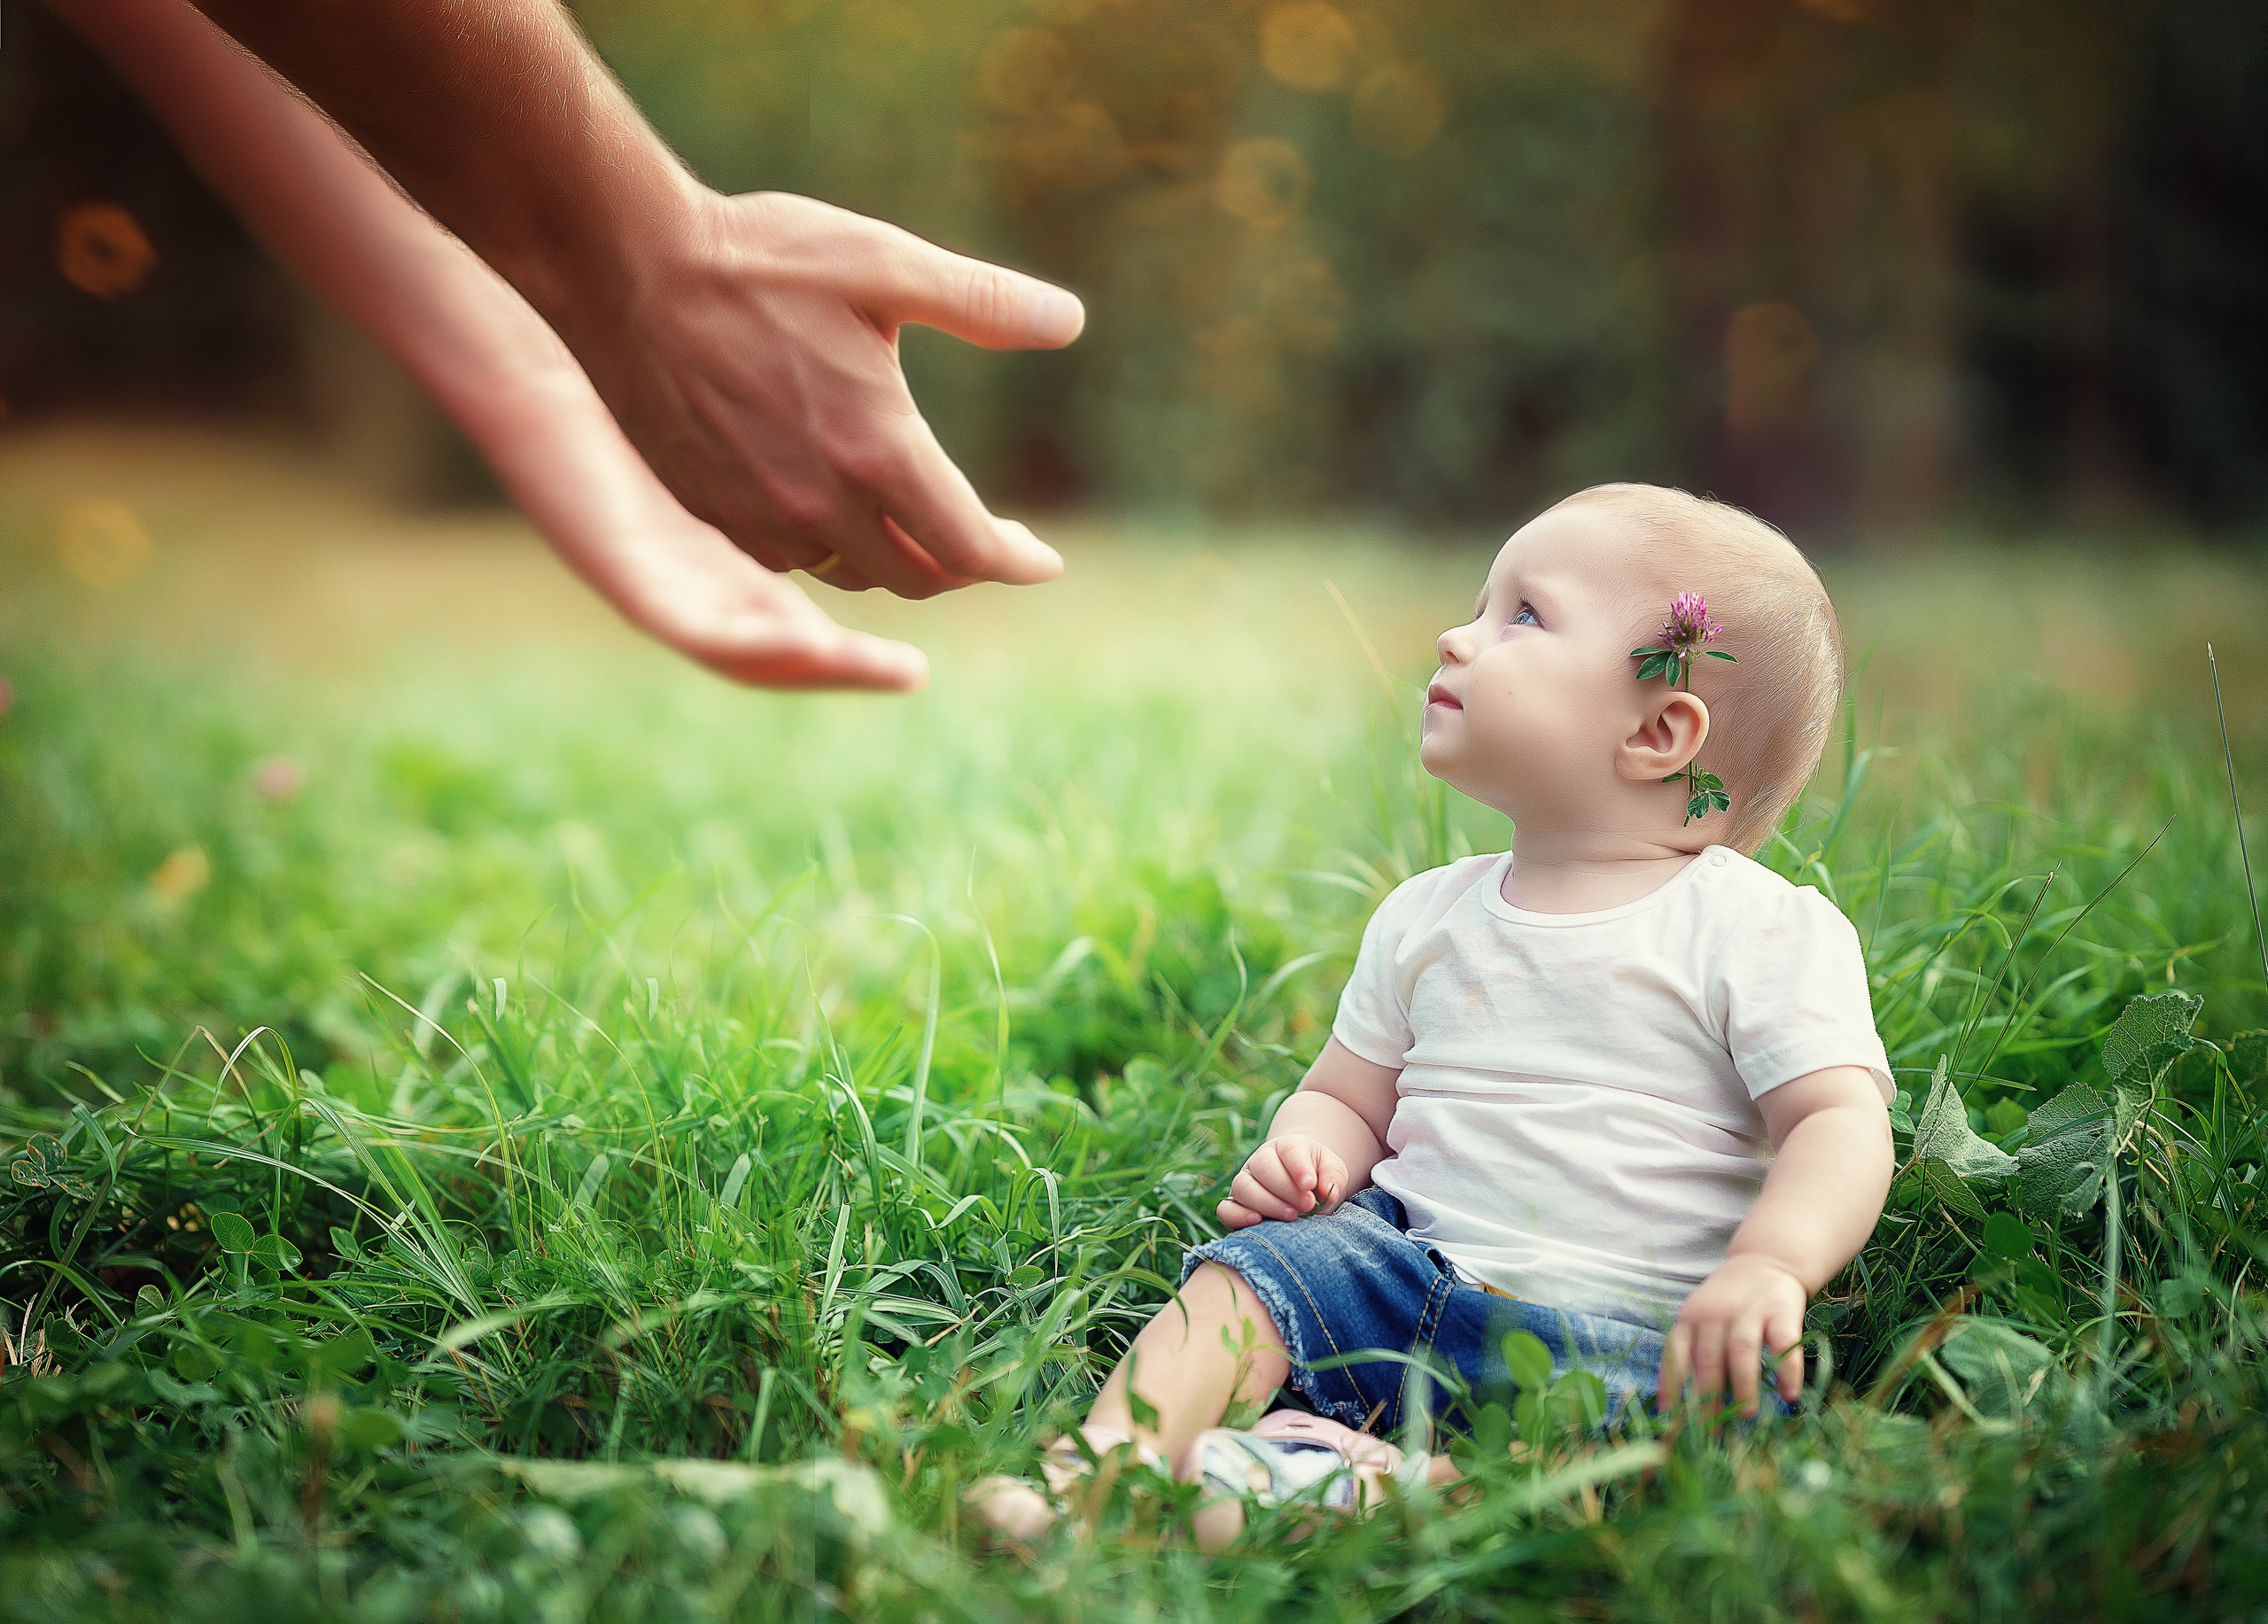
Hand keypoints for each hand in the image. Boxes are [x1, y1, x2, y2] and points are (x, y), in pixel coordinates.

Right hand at [568, 188, 1084, 599]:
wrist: (624, 265)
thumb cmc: (763, 257)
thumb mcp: (888, 264)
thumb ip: (984, 302)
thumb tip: (1071, 320)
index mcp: (878, 451)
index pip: (970, 548)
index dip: (1017, 561)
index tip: (1043, 561)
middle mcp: (821, 502)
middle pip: (917, 577)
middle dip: (962, 565)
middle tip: (985, 540)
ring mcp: (759, 514)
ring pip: (850, 576)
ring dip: (894, 562)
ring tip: (915, 527)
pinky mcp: (709, 508)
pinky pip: (787, 562)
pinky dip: (828, 552)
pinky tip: (835, 514)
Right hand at [1217, 1135, 1349, 1230]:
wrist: (1302, 1186)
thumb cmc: (1318, 1176)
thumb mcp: (1332, 1170)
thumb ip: (1333, 1177)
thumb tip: (1328, 1190)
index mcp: (1287, 1146)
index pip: (1289, 1150)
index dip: (1298, 1166)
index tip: (1310, 1184)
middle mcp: (1261, 1160)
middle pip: (1264, 1167)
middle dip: (1286, 1189)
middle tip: (1308, 1205)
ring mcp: (1245, 1181)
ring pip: (1244, 1188)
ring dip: (1267, 1203)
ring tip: (1291, 1216)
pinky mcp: (1235, 1204)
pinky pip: (1226, 1209)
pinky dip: (1237, 1216)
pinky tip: (1257, 1221)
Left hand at [1657, 1253, 1808, 1416]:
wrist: (1766, 1260)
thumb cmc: (1728, 1303)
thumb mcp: (1700, 1318)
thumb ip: (1693, 1354)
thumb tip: (1681, 1408)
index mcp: (1690, 1317)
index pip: (1675, 1354)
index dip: (1672, 1386)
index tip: (1670, 1418)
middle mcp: (1715, 1313)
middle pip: (1707, 1359)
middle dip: (1708, 1398)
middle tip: (1712, 1431)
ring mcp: (1749, 1311)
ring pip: (1741, 1352)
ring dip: (1743, 1386)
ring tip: (1746, 1416)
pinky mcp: (1782, 1312)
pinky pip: (1784, 1344)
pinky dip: (1787, 1371)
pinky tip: (1789, 1395)